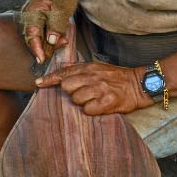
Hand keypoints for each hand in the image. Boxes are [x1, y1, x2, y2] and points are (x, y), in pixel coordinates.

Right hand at [21, 0, 70, 62]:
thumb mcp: (62, 10)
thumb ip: (56, 26)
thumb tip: (51, 41)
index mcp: (33, 13)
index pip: (32, 35)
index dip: (36, 49)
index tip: (41, 60)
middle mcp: (29, 16)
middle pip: (34, 38)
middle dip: (45, 47)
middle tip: (59, 47)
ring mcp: (33, 17)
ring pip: (39, 36)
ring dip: (50, 42)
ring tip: (63, 40)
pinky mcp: (38, 18)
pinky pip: (42, 31)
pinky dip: (50, 36)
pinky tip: (60, 37)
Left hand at [35, 62, 150, 115]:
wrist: (138, 85)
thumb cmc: (117, 77)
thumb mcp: (98, 67)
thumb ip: (80, 68)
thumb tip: (63, 66)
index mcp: (89, 68)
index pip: (64, 73)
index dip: (49, 79)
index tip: (38, 83)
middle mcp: (93, 77)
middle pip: (67, 87)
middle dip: (71, 93)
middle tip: (83, 94)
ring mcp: (100, 89)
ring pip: (76, 99)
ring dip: (82, 103)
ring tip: (94, 100)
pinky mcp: (107, 102)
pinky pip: (88, 110)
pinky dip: (92, 111)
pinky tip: (99, 107)